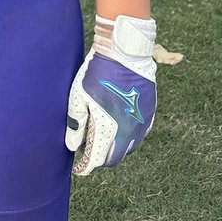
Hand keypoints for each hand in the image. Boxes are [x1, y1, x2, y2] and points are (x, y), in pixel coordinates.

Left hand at [66, 15, 156, 176]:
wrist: (125, 52)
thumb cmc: (97, 72)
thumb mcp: (79, 95)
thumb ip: (76, 123)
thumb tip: (72, 145)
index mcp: (109, 128)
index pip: (97, 159)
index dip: (86, 167)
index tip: (77, 168)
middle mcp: (129, 131)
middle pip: (114, 158)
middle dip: (100, 160)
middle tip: (88, 151)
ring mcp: (142, 123)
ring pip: (128, 148)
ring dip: (115, 149)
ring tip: (101, 138)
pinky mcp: (150, 114)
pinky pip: (139, 135)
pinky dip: (127, 138)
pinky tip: (118, 128)